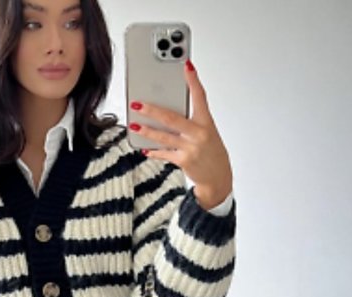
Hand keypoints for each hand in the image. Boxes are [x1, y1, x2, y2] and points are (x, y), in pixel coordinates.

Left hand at [129, 59, 232, 209]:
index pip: (200, 96)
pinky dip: (153, 151)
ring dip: (146, 130)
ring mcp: (190, 148)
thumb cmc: (211, 152)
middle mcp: (199, 133)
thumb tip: (167, 112)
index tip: (186, 65)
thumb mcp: (207, 132)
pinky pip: (164, 153)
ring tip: (133, 125)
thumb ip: (191, 122)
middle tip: (138, 103)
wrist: (218, 177)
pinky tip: (144, 148)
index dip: (193, 80)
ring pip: (164, 136)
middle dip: (152, 110)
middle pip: (172, 118)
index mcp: (206, 122)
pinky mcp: (183, 161)